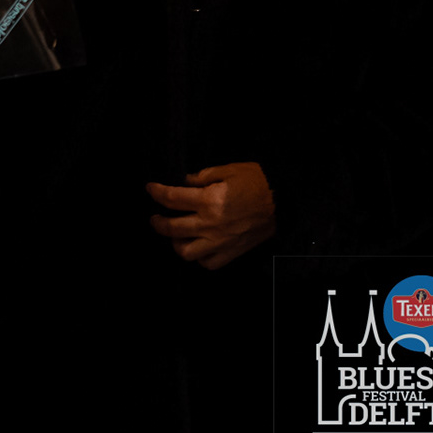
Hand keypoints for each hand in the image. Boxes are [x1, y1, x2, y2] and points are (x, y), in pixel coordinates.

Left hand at [146, 162, 274, 270]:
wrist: (282, 202)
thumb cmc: (257, 181)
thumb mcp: (229, 170)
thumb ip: (203, 176)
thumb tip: (185, 182)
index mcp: (210, 201)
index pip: (173, 199)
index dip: (157, 193)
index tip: (150, 189)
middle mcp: (211, 224)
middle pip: (172, 228)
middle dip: (158, 222)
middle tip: (155, 218)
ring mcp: (220, 242)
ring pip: (185, 252)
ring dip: (176, 243)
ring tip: (176, 234)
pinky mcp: (230, 253)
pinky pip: (206, 262)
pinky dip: (198, 256)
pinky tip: (199, 245)